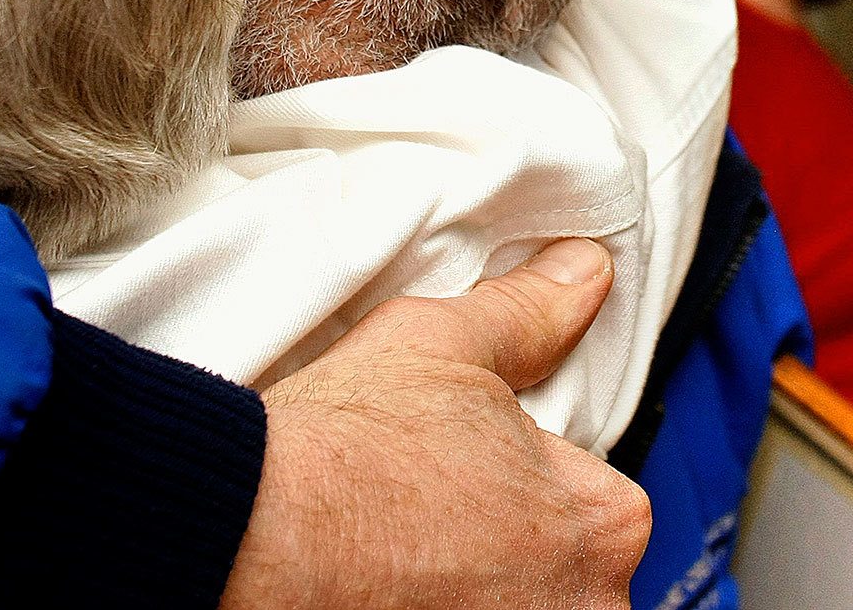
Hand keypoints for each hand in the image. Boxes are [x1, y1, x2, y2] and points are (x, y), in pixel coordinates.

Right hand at [220, 239, 649, 609]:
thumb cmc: (343, 454)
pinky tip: (380, 594)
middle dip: (503, 553)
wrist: (249, 537)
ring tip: (397, 566)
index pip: (592, 500)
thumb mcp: (444, 345)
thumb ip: (531, 314)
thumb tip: (580, 275)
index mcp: (603, 524)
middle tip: (424, 518)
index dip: (521, 478)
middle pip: (560, 575)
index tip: (463, 474)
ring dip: (469, 594)